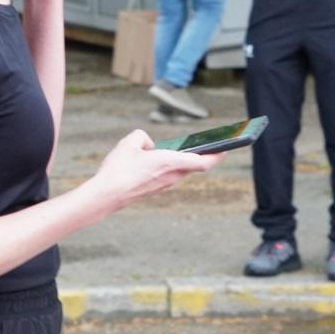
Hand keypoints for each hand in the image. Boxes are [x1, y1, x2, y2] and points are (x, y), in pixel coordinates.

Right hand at [88, 129, 218, 212]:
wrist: (106, 196)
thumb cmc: (118, 169)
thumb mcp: (129, 142)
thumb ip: (142, 137)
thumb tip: (149, 147)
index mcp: (169, 162)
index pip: (203, 161)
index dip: (218, 154)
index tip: (228, 148)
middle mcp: (171, 176)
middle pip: (195, 166)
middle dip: (204, 156)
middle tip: (213, 146)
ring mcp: (164, 185)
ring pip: (181, 171)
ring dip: (185, 161)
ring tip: (186, 150)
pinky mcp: (155, 190)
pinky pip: (168, 175)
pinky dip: (170, 167)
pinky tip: (160, 160)